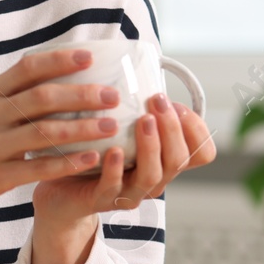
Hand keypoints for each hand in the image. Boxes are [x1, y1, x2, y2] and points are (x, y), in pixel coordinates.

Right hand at [0, 48, 125, 263]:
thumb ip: (8, 97)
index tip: (90, 56)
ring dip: (82, 127)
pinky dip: (67, 163)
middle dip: (82, 94)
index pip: (27, 68)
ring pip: (45, 132)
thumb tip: (51, 76)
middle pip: (42, 98)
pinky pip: (38, 167)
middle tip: (113, 94)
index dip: (60, 60)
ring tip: (110, 126)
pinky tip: (92, 160)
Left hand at [28, 89, 216, 263]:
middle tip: (157, 100)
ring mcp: (129, 192)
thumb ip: (136, 106)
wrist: (61, 188)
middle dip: (173, 128)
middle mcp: (153, 179)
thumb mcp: (122, 126)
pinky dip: (115, 168)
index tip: (177, 104)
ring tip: (144, 120)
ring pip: (152, 176)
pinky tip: (112, 150)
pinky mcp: (102, 200)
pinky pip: (113, 187)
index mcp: (163, 160)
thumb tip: (138, 64)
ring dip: (151, 146)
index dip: (196, 129)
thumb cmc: (95, 152)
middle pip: (179, 159)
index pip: (201, 152)